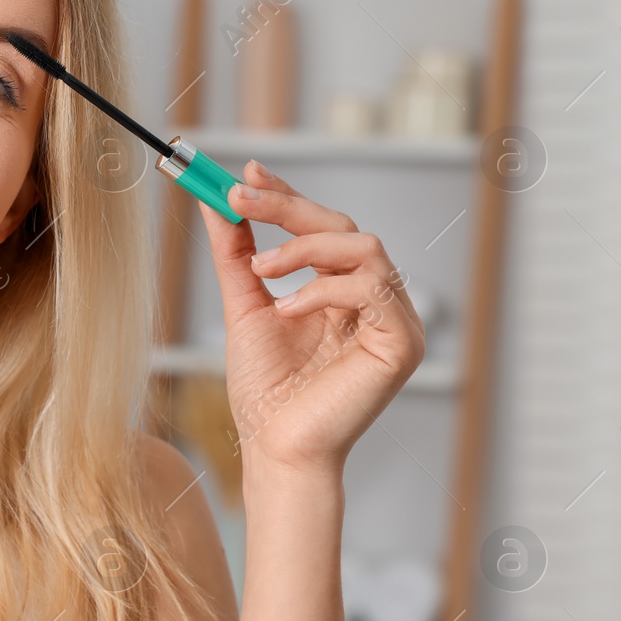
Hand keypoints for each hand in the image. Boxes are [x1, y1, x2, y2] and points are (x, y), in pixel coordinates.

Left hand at [197, 160, 425, 470]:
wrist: (275, 447)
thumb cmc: (264, 390)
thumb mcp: (245, 307)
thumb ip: (236, 256)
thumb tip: (218, 204)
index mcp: (341, 290)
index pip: (322, 228)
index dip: (288, 197)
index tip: (246, 174)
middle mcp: (373, 300)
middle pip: (344, 228)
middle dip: (290, 208)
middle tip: (241, 198)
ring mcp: (394, 320)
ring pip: (364, 248)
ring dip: (304, 248)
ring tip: (260, 272)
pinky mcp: (401, 342)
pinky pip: (372, 289)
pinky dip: (324, 290)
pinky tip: (287, 309)